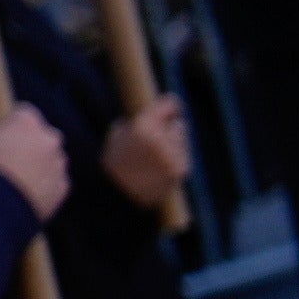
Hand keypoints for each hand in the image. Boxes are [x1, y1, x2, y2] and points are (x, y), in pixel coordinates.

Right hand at [0, 102, 70, 217]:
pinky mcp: (62, 187)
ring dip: (36, 164)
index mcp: (27, 122)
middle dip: (27, 143)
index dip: (9, 122)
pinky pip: (53, 182)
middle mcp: (50, 139)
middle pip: (40, 135)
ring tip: (13, 179)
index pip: (23, 111)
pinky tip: (21, 193)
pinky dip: (42, 185)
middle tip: (5, 158)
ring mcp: (59, 164)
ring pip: (49, 159)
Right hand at [104, 94, 192, 213]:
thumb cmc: (114, 164)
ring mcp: (173, 155)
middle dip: (170, 128)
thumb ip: (135, 122)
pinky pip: (183, 155)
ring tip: (157, 154)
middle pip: (177, 124)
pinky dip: (175, 157)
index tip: (173, 103)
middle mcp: (161, 139)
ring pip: (182, 139)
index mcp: (143, 127)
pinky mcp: (181, 169)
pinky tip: (161, 165)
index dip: (170, 103)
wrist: (119, 196)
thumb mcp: (116, 136)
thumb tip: (152, 113)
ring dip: (174, 142)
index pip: (168, 104)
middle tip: (159, 135)